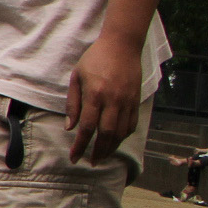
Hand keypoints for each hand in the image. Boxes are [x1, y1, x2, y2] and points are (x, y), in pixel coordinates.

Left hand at [66, 35, 142, 162]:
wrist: (122, 45)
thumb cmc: (94, 59)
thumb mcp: (76, 77)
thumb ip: (73, 103)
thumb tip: (70, 128)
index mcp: (95, 95)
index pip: (86, 127)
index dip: (80, 145)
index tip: (74, 158)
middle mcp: (113, 100)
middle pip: (106, 134)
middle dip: (97, 151)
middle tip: (90, 162)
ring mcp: (127, 101)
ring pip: (121, 132)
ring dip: (112, 147)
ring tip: (102, 156)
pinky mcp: (136, 100)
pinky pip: (132, 124)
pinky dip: (124, 136)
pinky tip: (116, 141)